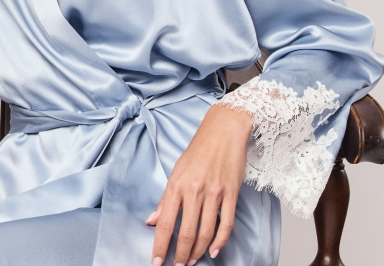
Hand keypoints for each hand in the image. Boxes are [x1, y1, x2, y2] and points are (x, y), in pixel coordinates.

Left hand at [147, 104, 251, 264]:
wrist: (224, 129)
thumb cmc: (199, 149)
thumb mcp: (177, 170)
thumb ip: (165, 198)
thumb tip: (152, 220)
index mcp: (177, 184)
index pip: (165, 222)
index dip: (160, 245)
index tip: (156, 262)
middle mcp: (194, 189)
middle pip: (186, 232)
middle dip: (180, 255)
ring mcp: (214, 192)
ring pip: (205, 232)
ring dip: (198, 251)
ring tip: (192, 261)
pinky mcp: (231, 193)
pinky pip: (226, 224)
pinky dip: (220, 241)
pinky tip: (213, 250)